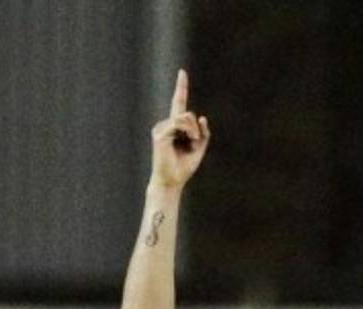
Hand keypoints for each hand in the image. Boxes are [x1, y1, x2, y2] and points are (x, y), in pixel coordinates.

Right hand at [150, 69, 210, 189]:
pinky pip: (179, 123)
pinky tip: (189, 140)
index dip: (181, 87)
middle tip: (195, 142)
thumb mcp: (199, 148)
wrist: (172, 181)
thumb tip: (202, 118)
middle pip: (186, 112)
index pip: (178, 103)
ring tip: (192, 142)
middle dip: (196, 128)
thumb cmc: (184, 167)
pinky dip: (188, 130)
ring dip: (193, 130)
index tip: (182, 72)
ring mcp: (162, 128)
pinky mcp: (160, 133)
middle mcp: (166, 124)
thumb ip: (202, 133)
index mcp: (175, 127)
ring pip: (185, 116)